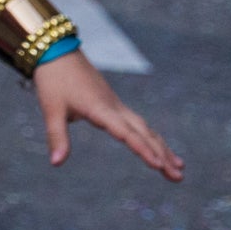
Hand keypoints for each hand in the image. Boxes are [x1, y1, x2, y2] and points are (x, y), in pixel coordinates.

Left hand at [31, 50, 180, 178]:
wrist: (57, 52)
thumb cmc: (53, 81)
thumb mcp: (51, 110)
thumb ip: (56, 137)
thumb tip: (56, 164)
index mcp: (101, 109)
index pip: (126, 133)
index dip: (143, 150)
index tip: (158, 166)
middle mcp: (115, 108)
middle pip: (144, 134)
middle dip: (162, 155)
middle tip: (178, 177)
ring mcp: (117, 105)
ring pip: (145, 129)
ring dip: (162, 148)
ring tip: (179, 167)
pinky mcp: (115, 104)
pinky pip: (138, 124)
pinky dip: (151, 137)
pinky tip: (158, 147)